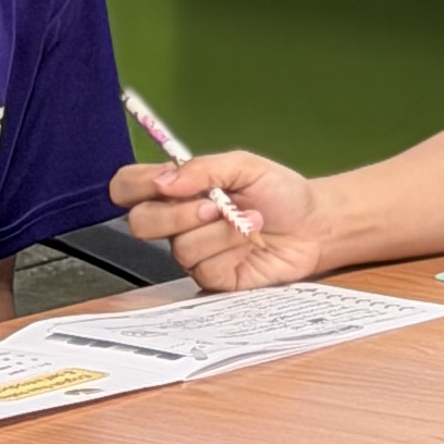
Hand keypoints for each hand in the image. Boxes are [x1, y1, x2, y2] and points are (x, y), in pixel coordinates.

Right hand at [111, 150, 328, 290]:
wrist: (313, 226)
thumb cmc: (280, 193)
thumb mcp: (243, 165)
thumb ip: (202, 169)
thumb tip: (165, 180)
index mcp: (179, 189)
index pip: (129, 186)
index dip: (134, 186)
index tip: (163, 183)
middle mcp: (178, 222)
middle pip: (140, 223)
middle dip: (177, 213)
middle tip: (213, 204)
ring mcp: (193, 252)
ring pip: (179, 247)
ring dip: (219, 230)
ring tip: (249, 220)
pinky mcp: (212, 278)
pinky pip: (204, 267)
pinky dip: (231, 248)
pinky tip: (250, 242)